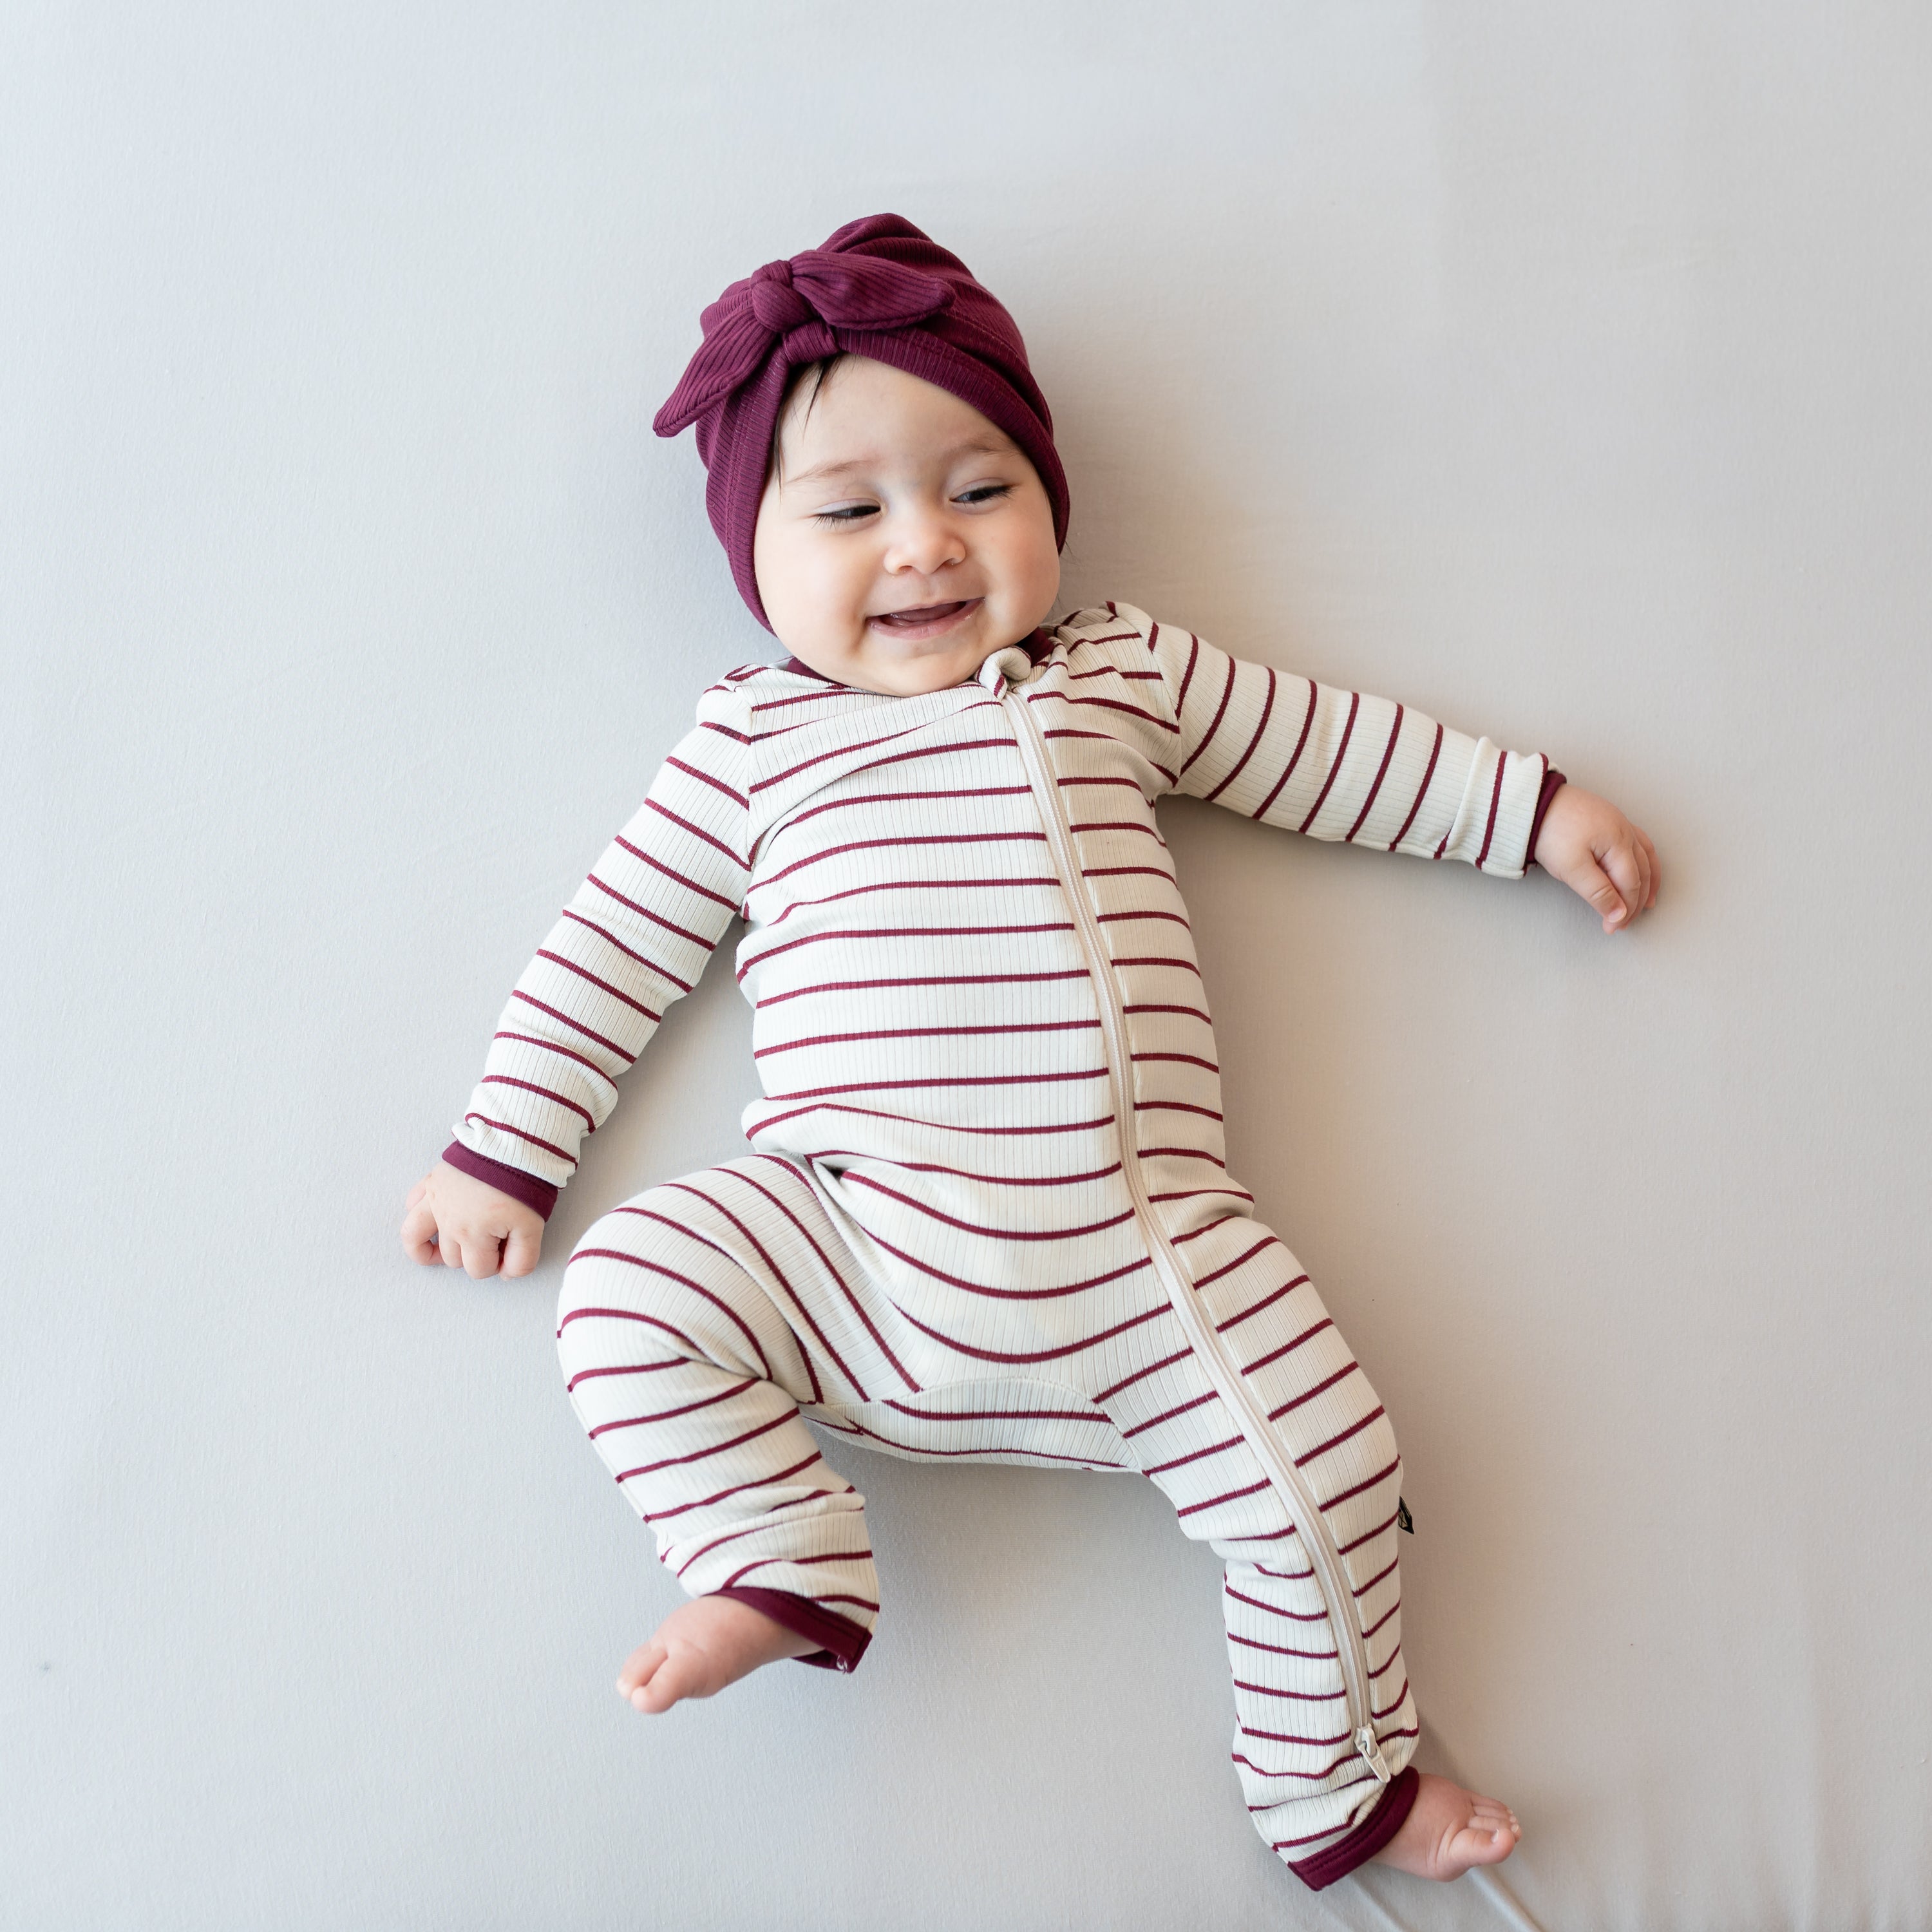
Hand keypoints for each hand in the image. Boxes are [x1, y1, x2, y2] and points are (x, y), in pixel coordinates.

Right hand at [400, 1161, 544, 1278]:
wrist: (514, 1145)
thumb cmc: (524, 1185)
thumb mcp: (532, 1228)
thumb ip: (522, 1260)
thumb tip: (506, 1274)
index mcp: (472, 1235)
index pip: (479, 1270)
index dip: (497, 1265)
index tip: (509, 1249)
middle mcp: (447, 1221)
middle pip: (453, 1259)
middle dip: (474, 1255)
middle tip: (493, 1239)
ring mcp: (435, 1201)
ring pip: (418, 1238)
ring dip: (438, 1247)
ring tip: (453, 1246)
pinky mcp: (431, 1182)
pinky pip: (411, 1205)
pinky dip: (417, 1215)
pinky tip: (432, 1220)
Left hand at [1533, 783, 1658, 933]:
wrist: (1532, 802)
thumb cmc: (1550, 831)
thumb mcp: (1571, 867)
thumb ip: (1598, 892)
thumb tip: (1619, 915)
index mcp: (1619, 842)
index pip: (1630, 884)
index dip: (1625, 910)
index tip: (1612, 928)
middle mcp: (1625, 831)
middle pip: (1641, 873)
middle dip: (1635, 901)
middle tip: (1623, 923)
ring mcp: (1620, 823)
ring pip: (1644, 858)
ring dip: (1647, 882)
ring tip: (1647, 903)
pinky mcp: (1610, 819)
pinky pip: (1638, 843)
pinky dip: (1643, 862)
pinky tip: (1642, 869)